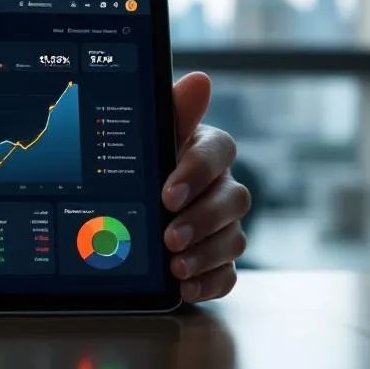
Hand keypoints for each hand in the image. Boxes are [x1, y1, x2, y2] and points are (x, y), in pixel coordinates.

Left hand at [162, 72, 251, 302]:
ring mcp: (224, 226)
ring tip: (175, 267)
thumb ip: (174, 113)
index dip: (197, 173)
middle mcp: (223, 187)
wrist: (135, 208)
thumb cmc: (149, 164)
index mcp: (208, 151)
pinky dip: (209, 283)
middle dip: (201, 221)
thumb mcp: (153, 139)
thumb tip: (199, 80)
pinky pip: (228, 274)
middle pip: (232, 201)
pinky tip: (185, 288)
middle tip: (169, 236)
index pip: (219, 153)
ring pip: (233, 240)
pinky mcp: (219, 261)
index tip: (168, 193)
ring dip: (204, 255)